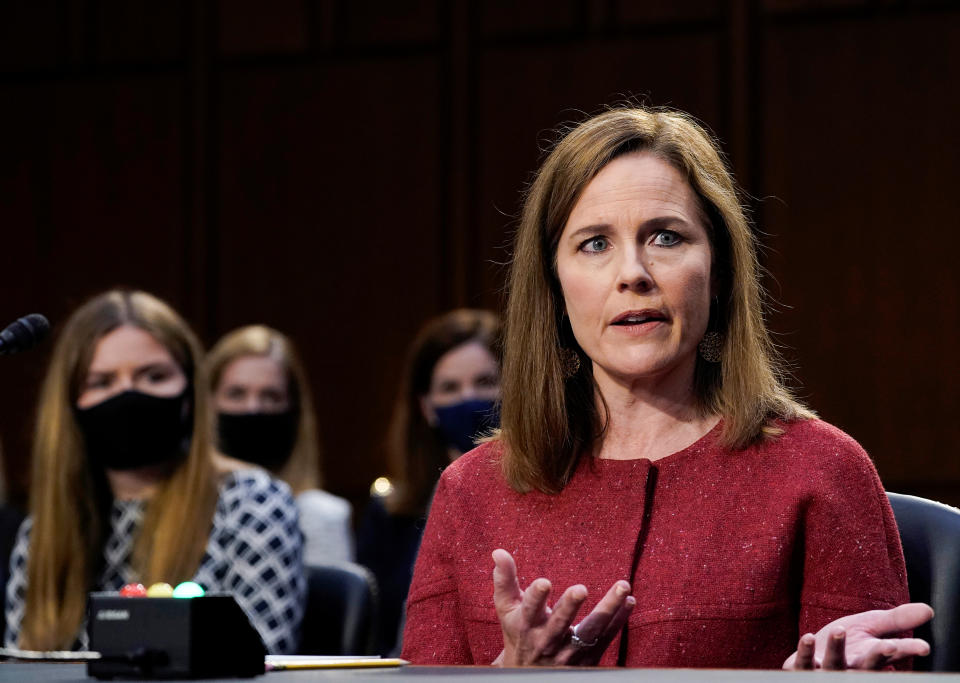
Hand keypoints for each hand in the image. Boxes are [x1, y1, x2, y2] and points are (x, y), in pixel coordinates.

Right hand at [491, 548, 634, 665]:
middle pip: (560, 623)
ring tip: (622, 587)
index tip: (544, 582)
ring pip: (591, 631)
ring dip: (608, 609)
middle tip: (580, 589)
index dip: (536, 597)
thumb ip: (505, 580)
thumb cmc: (518, 633)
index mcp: (526, 625)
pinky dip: (619, 620)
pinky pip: (606, 638)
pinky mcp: (588, 657)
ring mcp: (569, 652)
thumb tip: (498, 552)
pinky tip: (629, 600)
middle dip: (570, 607)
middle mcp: (548, 640)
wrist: (531, 674)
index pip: (530, 610)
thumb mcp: (506, 609)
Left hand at [783, 603, 932, 669]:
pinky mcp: (805, 670)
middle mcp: (853, 670)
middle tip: (891, 646)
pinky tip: (809, 637)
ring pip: (835, 666)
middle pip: (869, 666)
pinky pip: (805, 663)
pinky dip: (807, 652)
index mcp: (871, 658)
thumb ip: (896, 620)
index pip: (892, 654)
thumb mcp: (871, 627)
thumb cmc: (846, 644)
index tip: (923, 647)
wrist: (812, 657)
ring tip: (840, 630)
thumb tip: (929, 610)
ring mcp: (828, 672)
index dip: (907, 651)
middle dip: (879, 658)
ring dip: (838, 649)